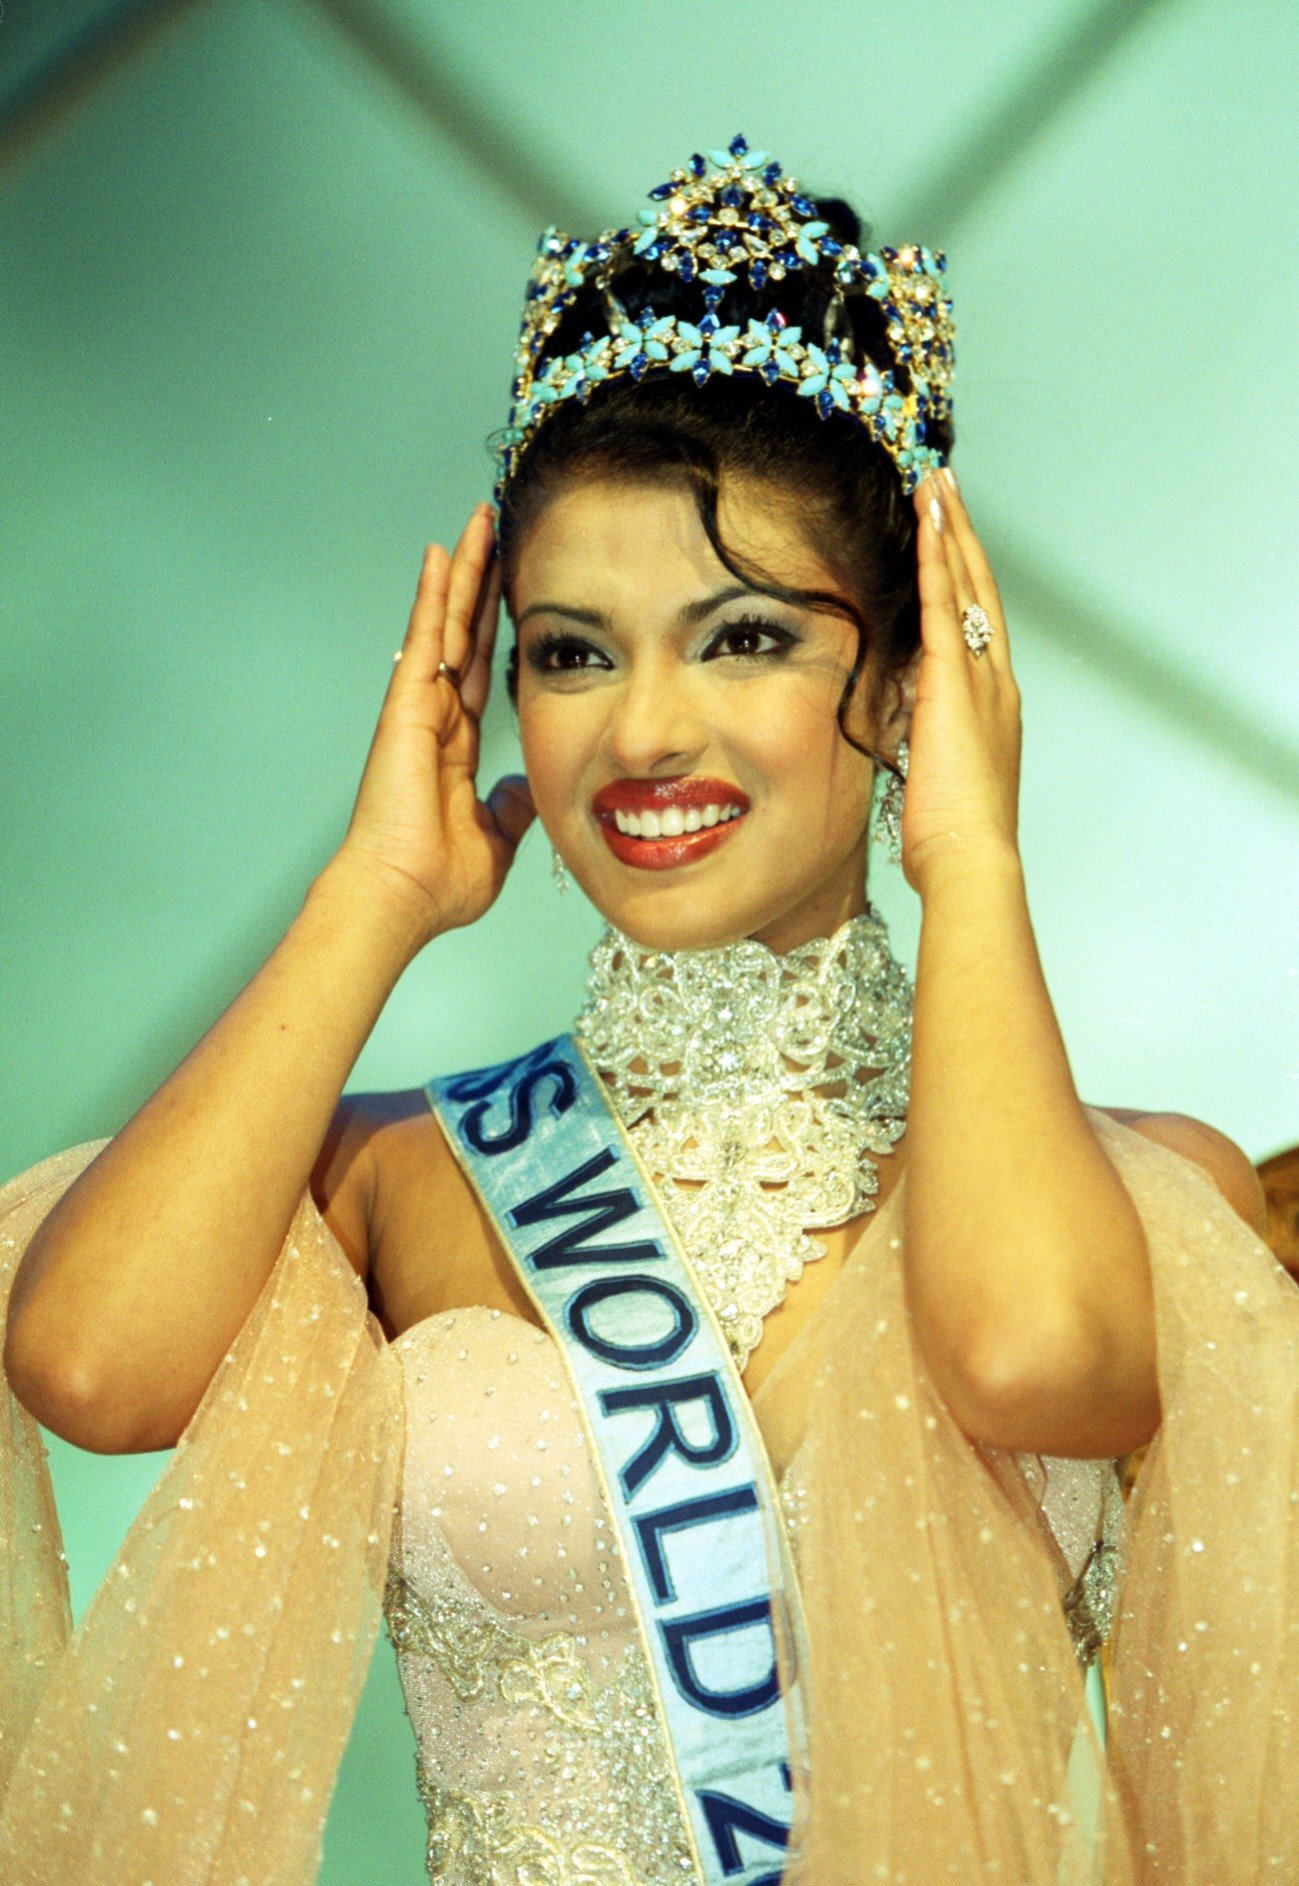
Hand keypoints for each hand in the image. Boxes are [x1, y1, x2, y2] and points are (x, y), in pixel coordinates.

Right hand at [334, 503, 535, 944]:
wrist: (401, 897)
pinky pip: (425, 637)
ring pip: (445, 623)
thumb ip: (510, 808)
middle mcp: (434, 719)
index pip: (478, 671)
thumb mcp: (496, 841)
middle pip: (462, 633)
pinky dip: (434, 594)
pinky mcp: (406, 705)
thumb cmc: (437, 883)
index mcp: (454, 747)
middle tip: (495, 530)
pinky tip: (443, 554)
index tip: (511, 589)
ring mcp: (418, 707)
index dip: (492, 628)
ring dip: (463, 571)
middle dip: (480, 582)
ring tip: (478, 520)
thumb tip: (521, 789)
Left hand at [899, 470, 1022, 896]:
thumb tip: (899, 723)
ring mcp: (979, 678)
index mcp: (991, 706)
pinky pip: (945, 605)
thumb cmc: (952, 839)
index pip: (977, 626)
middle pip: (980, 591)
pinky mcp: (953, 681)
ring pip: (966, 586)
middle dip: (963, 537)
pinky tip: (927, 524)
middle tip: (947, 487)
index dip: (966, 578)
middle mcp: (995, 682)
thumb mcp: (935, 776)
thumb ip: (922, 740)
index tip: (952, 538)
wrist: (971, 858)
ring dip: (951, 532)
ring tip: (937, 485)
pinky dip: (938, 560)